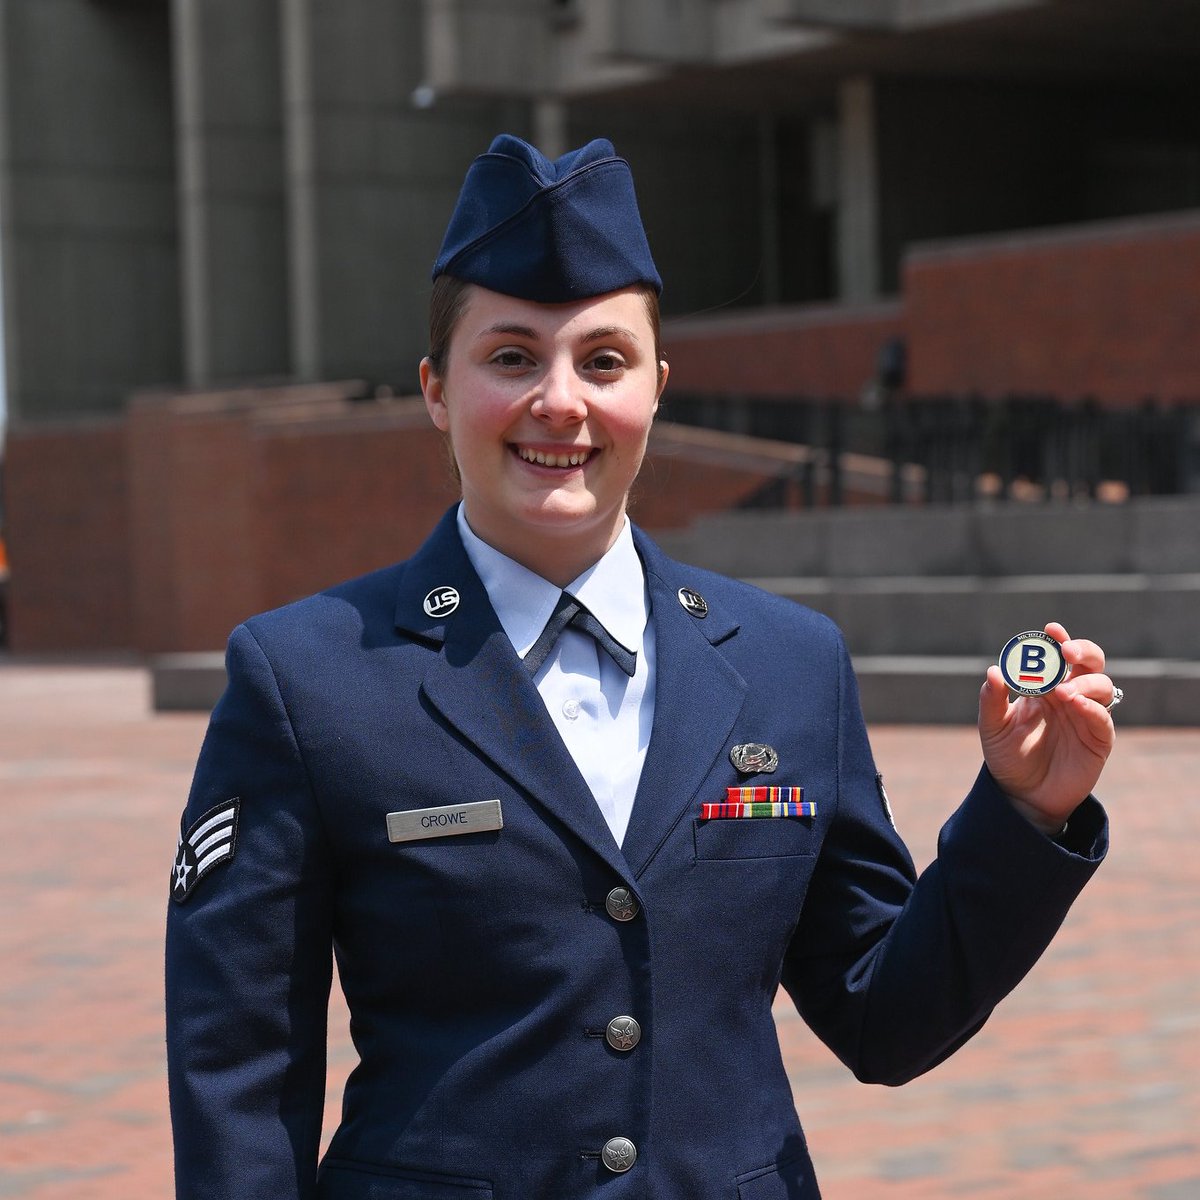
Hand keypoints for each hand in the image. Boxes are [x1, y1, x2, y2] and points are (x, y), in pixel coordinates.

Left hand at [978, 622, 1116, 835]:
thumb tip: (993, 670)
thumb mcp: (993, 727)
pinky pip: (1103, 718)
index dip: (1058, 640)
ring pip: (1101, 685)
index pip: (1057, 656)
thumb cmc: (1008, 756)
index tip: (1051, 630)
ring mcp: (1086, 715)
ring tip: (1062, 691)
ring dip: (1084, 682)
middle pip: (1089, 662)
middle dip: (1082, 651)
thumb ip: (992, 700)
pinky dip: (1092, 707)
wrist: (1022, 794)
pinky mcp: (1098, 739)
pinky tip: (1076, 703)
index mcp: (1045, 686)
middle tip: (1066, 651)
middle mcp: (1069, 695)